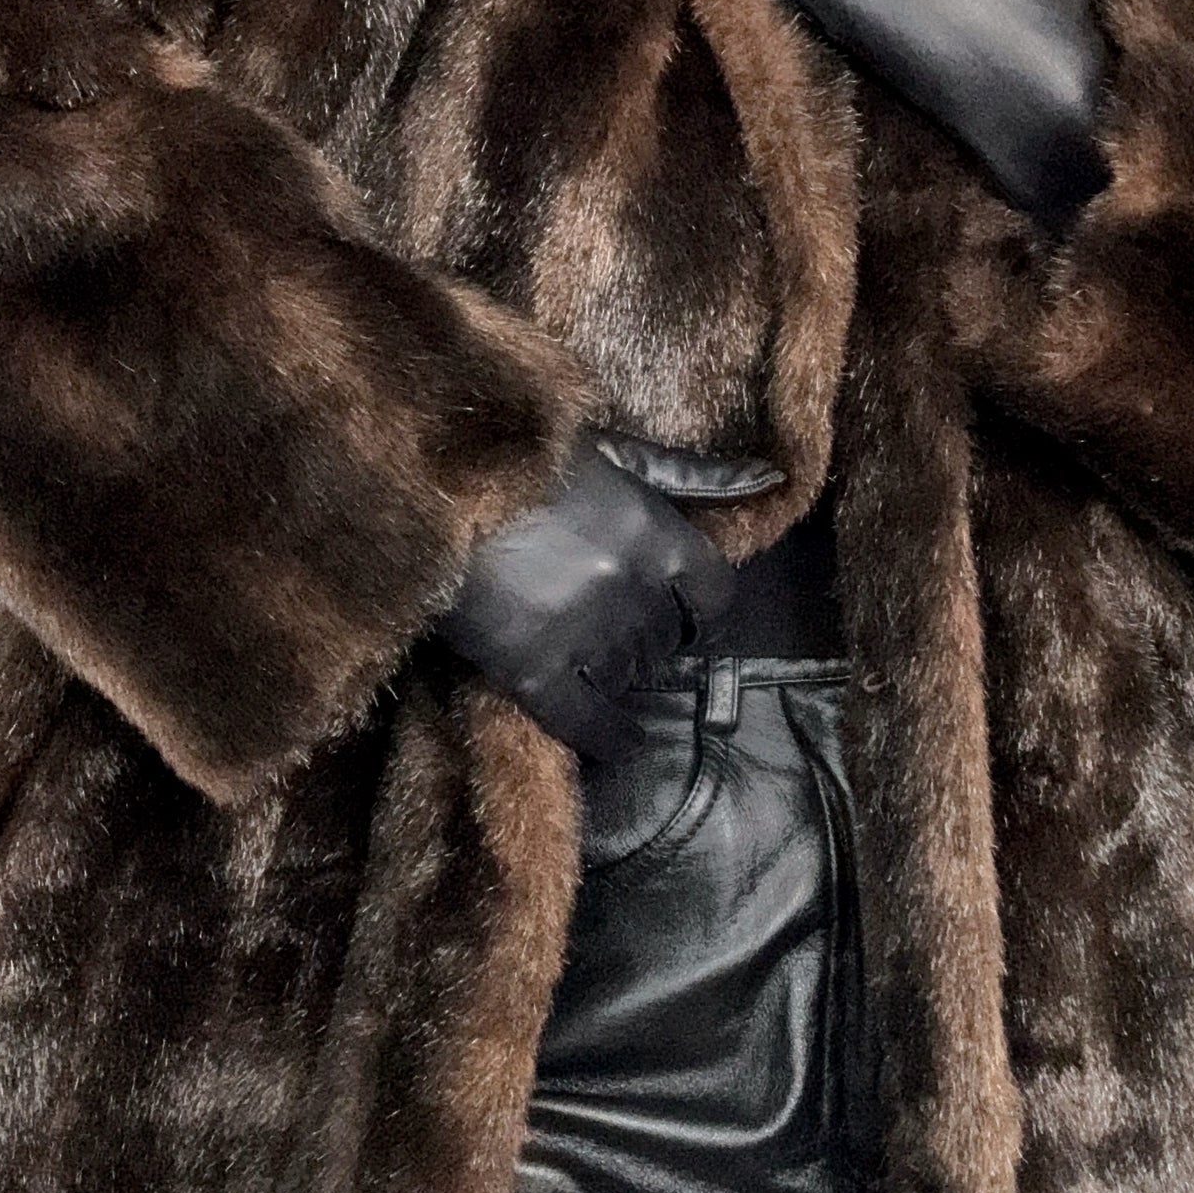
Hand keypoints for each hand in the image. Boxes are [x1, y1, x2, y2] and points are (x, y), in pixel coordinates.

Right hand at [435, 431, 744, 760]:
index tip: (692, 616)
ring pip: (631, 678)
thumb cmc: (518, 457)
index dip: (704, 609)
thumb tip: (767, 481)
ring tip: (606, 667)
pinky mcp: (534, 672)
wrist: (425, 487)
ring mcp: (585, 638)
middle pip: (669, 638)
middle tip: (630, 634)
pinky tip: (620, 742)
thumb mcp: (610, 450)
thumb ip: (689, 474)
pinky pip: (588, 722)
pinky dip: (609, 738)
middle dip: (655, 637)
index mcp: (655, 534)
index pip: (714, 592)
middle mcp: (633, 593)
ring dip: (624, 674)